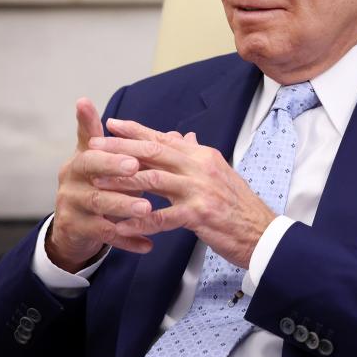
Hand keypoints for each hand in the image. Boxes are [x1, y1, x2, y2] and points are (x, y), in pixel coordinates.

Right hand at [46, 98, 154, 272]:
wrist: (74, 226)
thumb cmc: (100, 185)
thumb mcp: (116, 165)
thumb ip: (143, 148)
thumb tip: (179, 133)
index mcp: (83, 156)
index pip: (92, 141)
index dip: (106, 137)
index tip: (116, 128)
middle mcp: (72, 177)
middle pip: (90, 167)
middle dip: (113, 166)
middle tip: (136, 167)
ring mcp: (71, 203)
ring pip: (98, 202)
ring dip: (123, 205)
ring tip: (146, 208)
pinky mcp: (74, 228)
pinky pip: (104, 234)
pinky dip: (127, 239)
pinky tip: (147, 244)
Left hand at [87, 119, 275, 268]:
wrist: (262, 232)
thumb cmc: (238, 205)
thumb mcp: (218, 174)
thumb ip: (195, 155)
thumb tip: (181, 136)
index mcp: (203, 156)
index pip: (163, 139)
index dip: (135, 131)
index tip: (111, 124)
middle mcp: (200, 167)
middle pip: (153, 153)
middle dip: (120, 149)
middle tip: (94, 146)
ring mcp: (200, 190)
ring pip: (154, 180)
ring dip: (123, 181)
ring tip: (98, 183)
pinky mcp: (200, 214)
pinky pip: (163, 217)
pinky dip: (140, 221)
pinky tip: (121, 226)